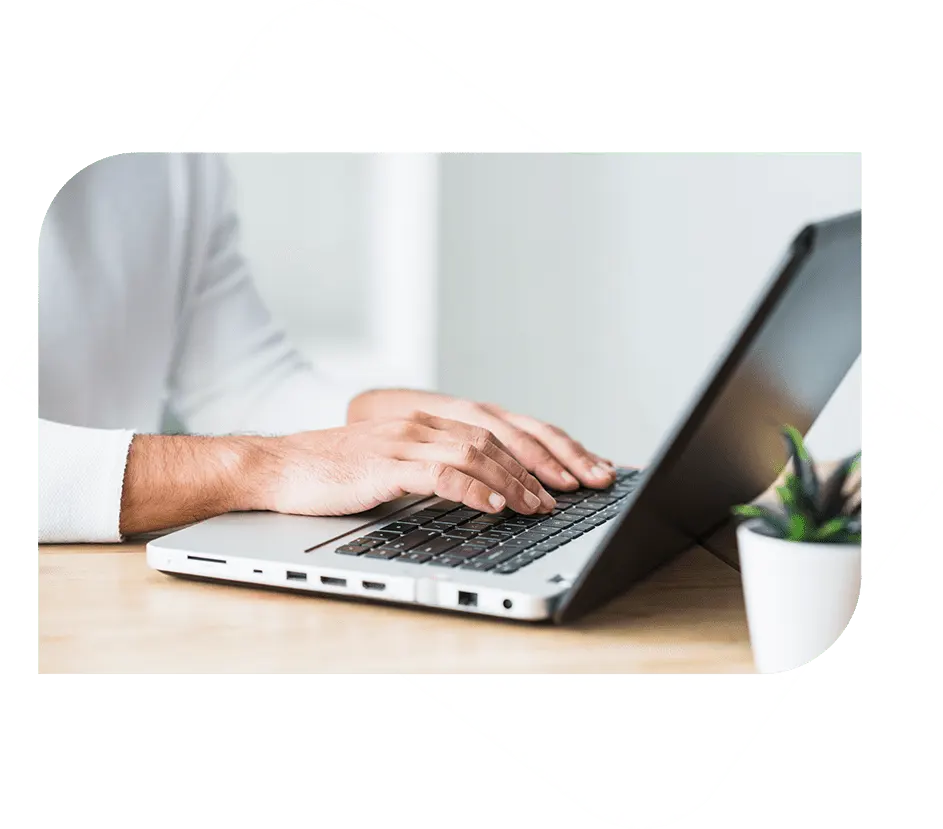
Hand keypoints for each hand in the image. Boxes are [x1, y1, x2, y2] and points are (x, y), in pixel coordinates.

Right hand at [348, 389, 615, 490]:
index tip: (573, 471)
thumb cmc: (339, 472)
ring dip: (513, 482)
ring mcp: (405, 440)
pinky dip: (474, 490)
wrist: (281, 466)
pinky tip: (494, 507)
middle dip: (540, 465)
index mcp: (431, 421)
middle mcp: (424, 423)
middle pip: (499, 437)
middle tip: (570, 493)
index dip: (541, 449)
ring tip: (539, 506)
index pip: (500, 430)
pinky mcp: (386, 464)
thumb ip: (436, 467)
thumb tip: (482, 491)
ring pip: (477, 454)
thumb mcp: (396, 464)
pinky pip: (441, 473)